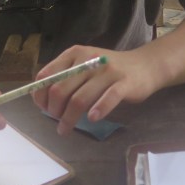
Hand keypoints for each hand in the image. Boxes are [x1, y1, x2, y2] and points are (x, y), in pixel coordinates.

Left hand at [31, 46, 157, 135]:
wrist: (144, 65)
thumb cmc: (108, 71)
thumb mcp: (84, 67)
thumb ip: (65, 78)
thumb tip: (42, 99)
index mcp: (74, 54)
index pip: (47, 74)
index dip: (40, 95)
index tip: (43, 108)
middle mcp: (88, 60)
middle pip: (60, 89)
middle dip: (53, 110)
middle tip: (56, 121)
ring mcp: (107, 71)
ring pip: (80, 98)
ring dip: (69, 118)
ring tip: (65, 129)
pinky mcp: (124, 83)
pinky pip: (108, 98)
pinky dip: (98, 110)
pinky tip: (92, 119)